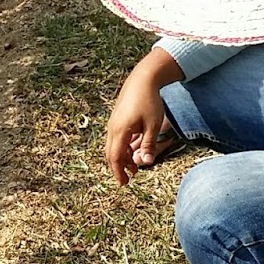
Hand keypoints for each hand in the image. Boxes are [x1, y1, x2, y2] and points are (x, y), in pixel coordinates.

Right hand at [105, 51, 182, 185]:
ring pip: (112, 146)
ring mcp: (113, 123)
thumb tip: (146, 162)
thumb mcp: (153, 125)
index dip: (118, 172)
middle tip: (128, 178)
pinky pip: (115, 138)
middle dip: (118, 167)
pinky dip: (122, 147)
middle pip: (111, 154)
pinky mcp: (116, 118)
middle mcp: (113, 128)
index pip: (115, 157)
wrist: (142, 79)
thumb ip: (149, 145)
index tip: (124, 183)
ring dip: (122, 157)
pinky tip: (133, 149)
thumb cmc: (149, 101)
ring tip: (134, 166)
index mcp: (120, 131)